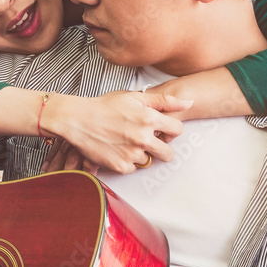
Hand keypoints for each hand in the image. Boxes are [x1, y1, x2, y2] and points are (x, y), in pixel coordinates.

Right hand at [41, 90, 190, 173]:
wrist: (77, 120)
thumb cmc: (104, 106)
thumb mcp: (135, 97)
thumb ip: (164, 100)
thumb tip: (189, 102)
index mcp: (149, 118)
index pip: (177, 130)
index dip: (170, 130)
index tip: (162, 130)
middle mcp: (143, 138)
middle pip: (168, 154)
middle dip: (162, 149)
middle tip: (148, 142)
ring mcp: (131, 154)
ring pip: (147, 161)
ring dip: (140, 154)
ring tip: (125, 142)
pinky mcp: (120, 166)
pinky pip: (132, 169)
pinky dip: (126, 162)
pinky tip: (117, 149)